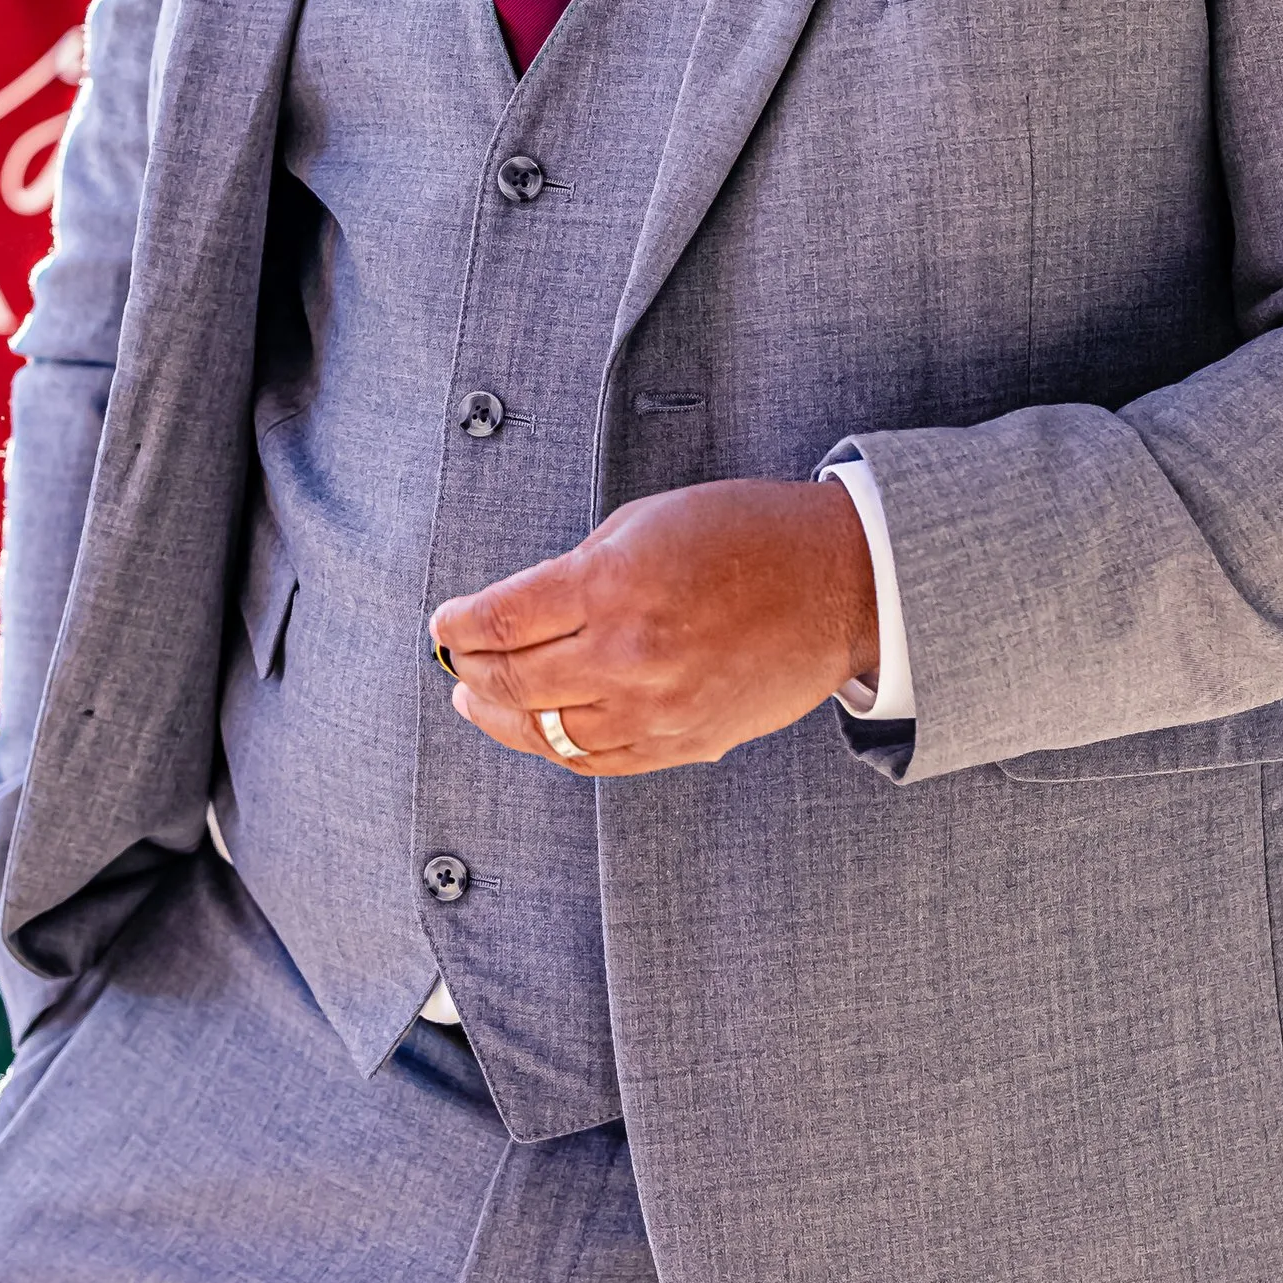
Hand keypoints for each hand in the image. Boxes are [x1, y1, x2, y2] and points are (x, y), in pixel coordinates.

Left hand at [429, 477, 877, 776]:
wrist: (838, 583)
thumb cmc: (748, 534)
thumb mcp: (649, 523)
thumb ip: (579, 569)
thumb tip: (521, 609)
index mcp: (612, 586)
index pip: (501, 620)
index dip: (457, 625)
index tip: (443, 622)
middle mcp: (627, 656)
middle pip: (512, 680)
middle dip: (468, 668)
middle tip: (453, 658)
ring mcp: (655, 709)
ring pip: (547, 733)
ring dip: (500, 716)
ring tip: (478, 699)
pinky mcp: (683, 742)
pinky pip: (598, 760)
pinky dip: (556, 746)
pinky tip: (539, 726)